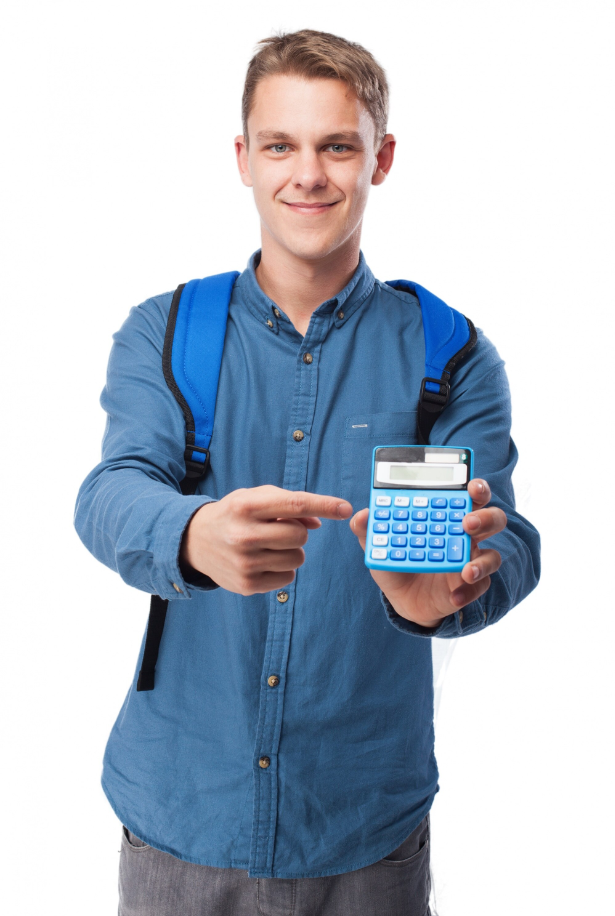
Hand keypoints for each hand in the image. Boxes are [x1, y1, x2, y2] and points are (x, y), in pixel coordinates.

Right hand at [180, 485, 352, 594]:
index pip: (295, 504)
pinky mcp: (247, 585)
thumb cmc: (234, 514)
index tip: (346, 508)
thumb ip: (289, 504)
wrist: (194, 541)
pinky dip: (283, 570)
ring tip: (268, 545)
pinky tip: (263, 561)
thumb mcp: (255, 498)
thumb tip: (319, 521)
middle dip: (297, 531)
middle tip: (277, 529)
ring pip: (298, 558)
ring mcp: (245, 563)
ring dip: (291, 551)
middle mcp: (244, 534)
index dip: (324, 505)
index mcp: (246, 506)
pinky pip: (288, 578)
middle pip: (301, 535)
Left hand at [349, 479, 505, 628]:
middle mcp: (466, 535)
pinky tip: (454, 596)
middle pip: (492, 519)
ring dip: (483, 562)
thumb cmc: (398, 561)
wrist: (402, 598)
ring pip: (494, 556)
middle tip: (466, 522)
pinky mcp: (471, 586)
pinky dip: (468, 592)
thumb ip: (369, 529)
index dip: (476, 488)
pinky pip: (479, 588)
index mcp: (448, 516)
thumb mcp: (380, 545)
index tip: (471, 486)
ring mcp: (471, 561)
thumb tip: (361, 516)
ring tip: (467, 570)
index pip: (469, 495)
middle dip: (485, 517)